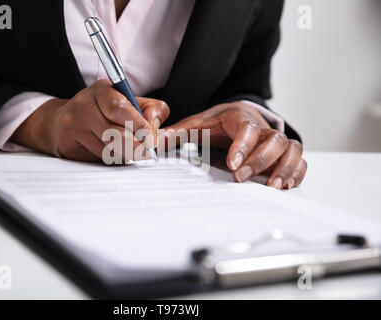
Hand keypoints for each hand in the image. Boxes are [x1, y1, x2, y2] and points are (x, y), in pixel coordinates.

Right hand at [10, 80, 169, 162]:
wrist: (61, 122)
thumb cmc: (106, 112)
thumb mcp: (133, 103)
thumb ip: (153, 110)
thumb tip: (154, 126)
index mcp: (102, 90)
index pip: (120, 109)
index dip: (140, 127)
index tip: (152, 139)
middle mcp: (83, 104)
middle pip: (116, 134)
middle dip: (136, 146)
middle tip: (146, 151)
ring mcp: (72, 125)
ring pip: (109, 150)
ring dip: (123, 154)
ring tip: (125, 148)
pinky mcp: (66, 144)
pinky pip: (96, 159)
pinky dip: (109, 159)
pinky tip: (107, 151)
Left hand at [160, 102, 306, 188]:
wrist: (237, 115)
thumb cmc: (217, 123)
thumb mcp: (196, 125)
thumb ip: (175, 134)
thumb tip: (150, 143)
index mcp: (239, 118)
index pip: (247, 128)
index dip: (243, 146)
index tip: (232, 165)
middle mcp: (262, 128)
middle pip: (273, 140)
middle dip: (260, 161)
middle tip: (241, 179)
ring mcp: (277, 140)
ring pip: (292, 149)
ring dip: (285, 167)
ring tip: (273, 187)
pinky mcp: (285, 153)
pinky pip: (300, 160)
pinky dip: (297, 173)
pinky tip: (284, 186)